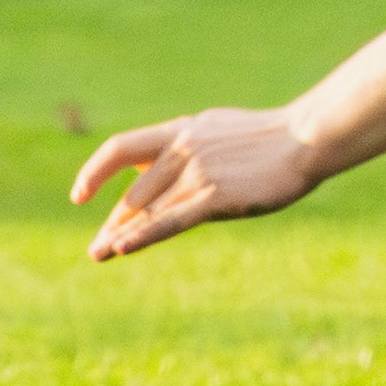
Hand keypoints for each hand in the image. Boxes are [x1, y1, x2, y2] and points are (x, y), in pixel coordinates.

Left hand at [71, 108, 320, 259]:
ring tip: (98, 254)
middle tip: (96, 247)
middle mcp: (182, 148)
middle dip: (113, 221)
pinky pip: (169, 220)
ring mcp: (198, 172)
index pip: (123, 149)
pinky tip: (122, 248)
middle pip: (134, 191)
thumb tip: (165, 163)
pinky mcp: (215, 195)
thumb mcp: (219, 131)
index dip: (95, 172)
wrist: (305, 139)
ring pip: (147, 209)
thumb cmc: (271, 140)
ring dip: (119, 235)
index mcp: (182, 131)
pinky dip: (142, 234)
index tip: (79, 194)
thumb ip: (189, 147)